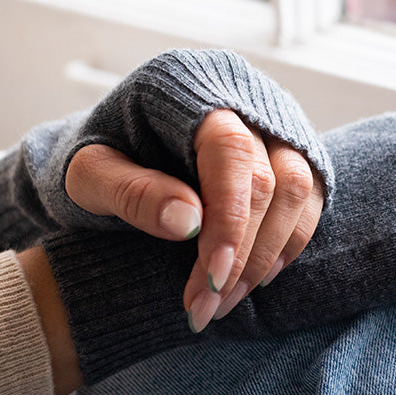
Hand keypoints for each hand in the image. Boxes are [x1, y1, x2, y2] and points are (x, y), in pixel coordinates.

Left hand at [65, 109, 324, 332]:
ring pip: (298, 189)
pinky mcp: (288, 147)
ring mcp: (271, 118)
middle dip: (242, 255)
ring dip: (266, 256)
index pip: (230, 151)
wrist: (111, 147)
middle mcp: (240, 93)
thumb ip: (132, 192)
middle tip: (206, 308)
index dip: (229, 219)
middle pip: (270, 177)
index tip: (210, 280)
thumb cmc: (95, 158)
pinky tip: (254, 279)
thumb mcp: (87, 176)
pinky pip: (308, 197)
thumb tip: (189, 223)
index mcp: (186, 86)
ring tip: (224, 301)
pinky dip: (287, 243)